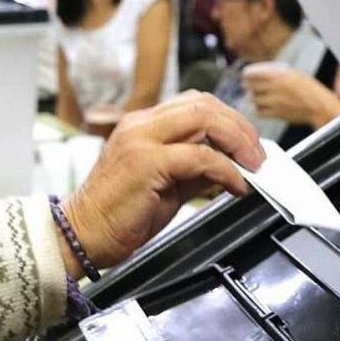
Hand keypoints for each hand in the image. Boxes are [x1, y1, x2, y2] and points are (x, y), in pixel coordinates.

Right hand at [63, 92, 264, 272]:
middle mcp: (141, 125)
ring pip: (204, 119)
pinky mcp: (147, 163)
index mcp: (142, 126)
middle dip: (240, 128)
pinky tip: (235, 187)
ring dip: (238, 142)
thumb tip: (229, 166)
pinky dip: (227, 171)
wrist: (82, 236)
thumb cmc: (117, 216)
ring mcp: (142, 140)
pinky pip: (201, 156)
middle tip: (258, 156)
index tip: (248, 145)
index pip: (195, 104)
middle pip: (204, 104)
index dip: (229, 120)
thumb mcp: (166, 186)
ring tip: (253, 167)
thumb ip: (194, 171)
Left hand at [241, 63, 339, 128]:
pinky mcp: (276, 113)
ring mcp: (275, 101)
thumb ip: (276, 72)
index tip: (246, 75)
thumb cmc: (309, 89)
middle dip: (248, 85)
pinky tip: (262, 106)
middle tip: (249, 85)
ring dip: (253, 97)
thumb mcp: (294, 73)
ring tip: (256, 95)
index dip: (247, 74)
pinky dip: (258, 108)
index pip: (252, 72)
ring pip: (253, 99)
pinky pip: (259, 111)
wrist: (320, 106)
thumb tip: (258, 73)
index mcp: (280, 74)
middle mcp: (276, 87)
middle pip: (250, 85)